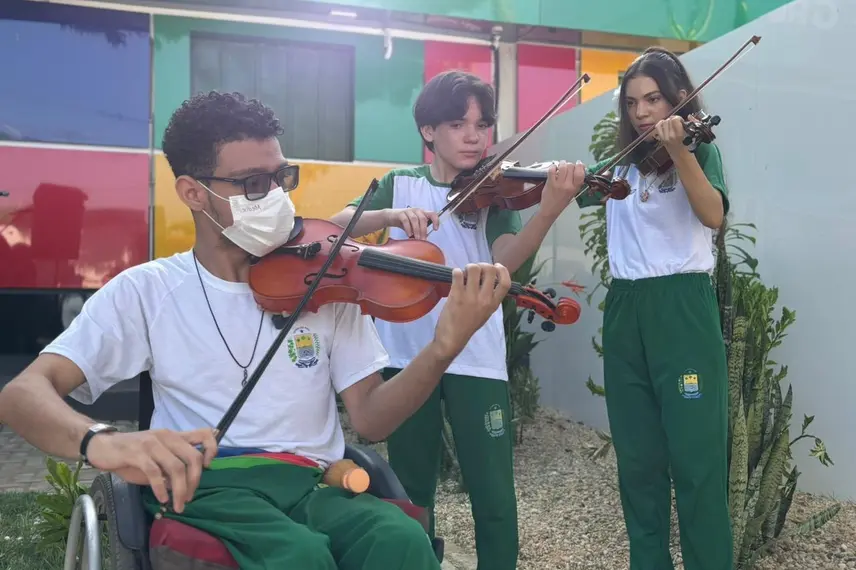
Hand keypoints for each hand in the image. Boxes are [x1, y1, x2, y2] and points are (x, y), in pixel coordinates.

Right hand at [86, 428, 217, 512]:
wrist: (101, 446)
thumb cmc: (131, 454)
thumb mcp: (156, 456)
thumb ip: (172, 465)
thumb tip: (187, 483)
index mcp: (174, 436)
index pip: (203, 434)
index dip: (212, 449)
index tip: (208, 467)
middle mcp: (166, 437)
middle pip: (193, 457)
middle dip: (195, 481)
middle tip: (189, 498)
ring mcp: (152, 444)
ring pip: (176, 467)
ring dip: (180, 489)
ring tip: (178, 505)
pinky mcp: (137, 453)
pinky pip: (155, 472)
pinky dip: (161, 488)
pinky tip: (162, 498)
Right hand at [384, 208, 439, 239]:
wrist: (390, 217)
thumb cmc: (404, 222)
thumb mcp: (413, 226)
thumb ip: (419, 231)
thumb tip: (425, 241)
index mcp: (422, 213)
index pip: (432, 214)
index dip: (436, 220)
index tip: (436, 229)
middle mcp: (416, 210)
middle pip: (423, 219)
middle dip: (424, 230)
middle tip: (423, 239)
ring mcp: (408, 211)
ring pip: (415, 219)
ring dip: (416, 230)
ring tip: (416, 238)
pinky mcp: (400, 213)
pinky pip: (406, 220)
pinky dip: (408, 228)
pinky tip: (409, 234)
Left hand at [434, 263, 511, 357]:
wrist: (452, 339)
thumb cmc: (468, 325)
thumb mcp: (485, 313)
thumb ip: (489, 298)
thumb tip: (487, 278)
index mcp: (494, 304)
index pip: (506, 283)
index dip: (502, 270)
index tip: (496, 266)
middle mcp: (484, 299)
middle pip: (490, 270)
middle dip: (482, 265)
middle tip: (475, 270)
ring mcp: (470, 297)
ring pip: (474, 268)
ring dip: (468, 267)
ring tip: (464, 274)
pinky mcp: (456, 295)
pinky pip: (458, 274)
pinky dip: (456, 272)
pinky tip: (456, 277)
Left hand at [539, 160, 586, 217]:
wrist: (550, 209)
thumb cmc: (562, 201)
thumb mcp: (573, 192)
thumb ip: (576, 181)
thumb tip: (579, 168)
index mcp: (575, 188)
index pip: (580, 173)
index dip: (580, 166)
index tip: (578, 163)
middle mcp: (568, 185)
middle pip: (571, 167)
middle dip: (570, 164)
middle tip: (567, 166)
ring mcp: (559, 184)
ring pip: (563, 167)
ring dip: (562, 163)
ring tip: (560, 165)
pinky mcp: (550, 183)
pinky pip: (552, 170)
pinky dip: (553, 167)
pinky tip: (554, 169)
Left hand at [653, 116, 688, 155]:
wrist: (682, 158)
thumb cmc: (689, 148)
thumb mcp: (692, 135)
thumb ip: (688, 125)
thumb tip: (688, 117)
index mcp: (678, 135)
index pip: (675, 119)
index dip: (679, 118)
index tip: (682, 122)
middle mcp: (670, 136)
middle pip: (669, 120)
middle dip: (674, 119)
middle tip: (678, 123)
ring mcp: (664, 137)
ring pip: (663, 122)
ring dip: (669, 121)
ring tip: (673, 125)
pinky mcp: (661, 139)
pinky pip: (658, 127)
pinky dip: (661, 124)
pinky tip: (665, 124)